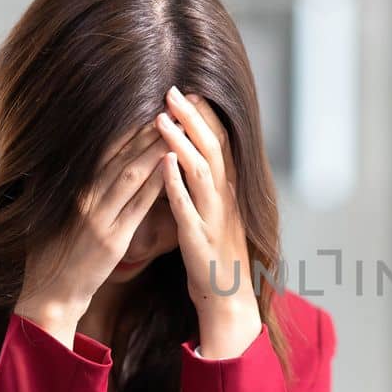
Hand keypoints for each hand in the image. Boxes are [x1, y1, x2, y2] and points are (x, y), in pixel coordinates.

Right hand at [14, 121, 168, 345]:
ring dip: (155, 147)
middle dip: (147, 128)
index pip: (104, 149)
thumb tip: (72, 159)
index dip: (127, 126)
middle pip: (121, 155)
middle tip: (170, 105)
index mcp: (71, 188)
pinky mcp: (113, 240)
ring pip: (131, 174)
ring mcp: (98, 218)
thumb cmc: (51, 253)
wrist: (49, 294)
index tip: (148, 105)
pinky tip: (170, 163)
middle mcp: (84, 198)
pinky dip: (155, 183)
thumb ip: (66, 186)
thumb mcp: (51, 212)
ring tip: (175, 125)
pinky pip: (139, 205)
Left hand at [156, 86, 263, 359]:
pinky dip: (176, 185)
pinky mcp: (199, 239)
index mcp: (227, 191)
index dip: (205, 116)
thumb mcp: (215, 213)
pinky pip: (188, 208)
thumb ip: (207, 185)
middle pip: (212, 148)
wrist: (229, 300)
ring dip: (182, 143)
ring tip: (161, 119)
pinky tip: (164, 165)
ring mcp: (214, 218)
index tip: (188, 90)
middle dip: (192, 118)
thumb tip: (194, 157)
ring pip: (201, 173)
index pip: (219, 143)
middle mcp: (225, 199)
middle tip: (172, 90)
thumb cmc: (217, 256)